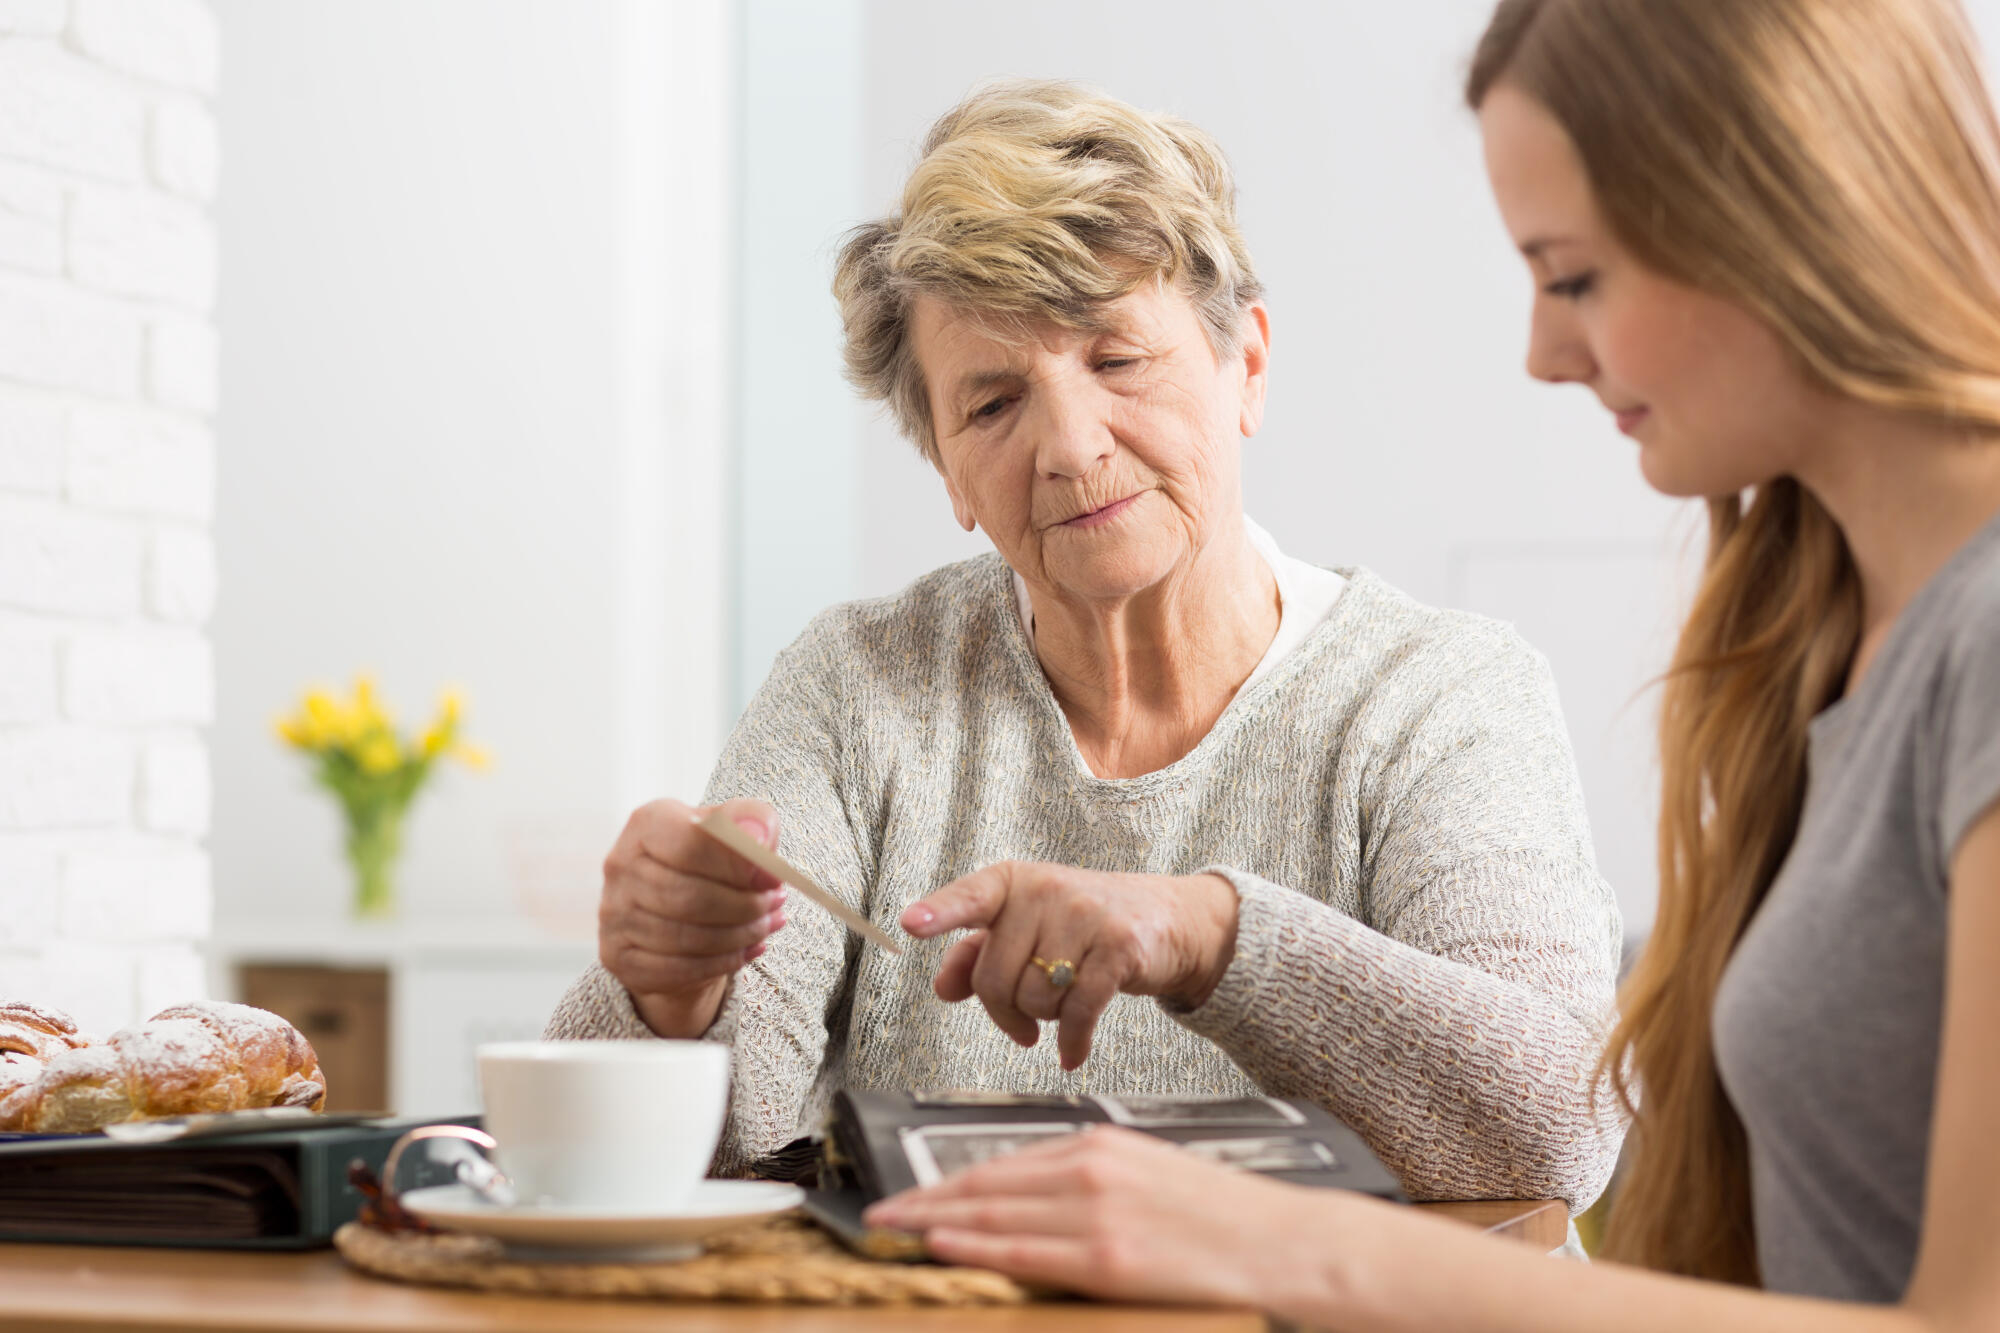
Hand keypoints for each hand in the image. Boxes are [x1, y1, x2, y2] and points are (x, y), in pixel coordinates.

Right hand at [598, 797, 789, 1037]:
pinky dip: (721, 963)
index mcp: (648, 822)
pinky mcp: (617, 955)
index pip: (691, 844)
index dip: (738, 865)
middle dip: (744, 907)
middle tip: (776, 906)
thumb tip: (760, 842)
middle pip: (689, 897)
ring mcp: (613, 913)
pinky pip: (676, 968)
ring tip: (766, 926)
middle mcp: (620, 864)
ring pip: (685, 938)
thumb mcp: (735, 830)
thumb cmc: (710, 861)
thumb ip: (752, 823)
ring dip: (738, 936)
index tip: (774, 877)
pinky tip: (746, 951)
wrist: (677, 906)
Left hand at [862, 1126, 1334, 1309]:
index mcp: (1100, 1147)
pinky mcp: (1108, 1259)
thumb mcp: (1148, 1175)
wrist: (1285, 1243)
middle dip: (924, 1198)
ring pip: (994, 1214)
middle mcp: (1090, 1172)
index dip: (947, 1180)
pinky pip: (1025, 1252)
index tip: (909, 1192)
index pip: (1002, 1163)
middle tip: (877, 1213)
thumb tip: (1033, 1203)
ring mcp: (1097, 1215)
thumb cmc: (1222, 1217)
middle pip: (985, 1183)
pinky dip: (977, 1247)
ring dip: (934, 1221)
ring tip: (891, 1230)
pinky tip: (941, 1244)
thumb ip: (1088, 1182)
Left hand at [900, 863, 1237, 1068]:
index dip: (938, 913)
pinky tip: (1072, 1053)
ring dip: (1044, 1018)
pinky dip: (1073, 1042)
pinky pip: (1079, 1012)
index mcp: (1013, 882)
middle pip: (995, 977)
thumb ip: (978, 952)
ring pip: (1035, 999)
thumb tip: (943, 986)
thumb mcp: (1027, 927)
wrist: (1167, 919)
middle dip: (1005, 1011)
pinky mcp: (1120, 948)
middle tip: (1023, 1020)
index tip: (909, 925)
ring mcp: (1085, 916)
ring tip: (1062, 1004)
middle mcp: (1046, 890)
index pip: (969, 898)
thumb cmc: (1082, 925)